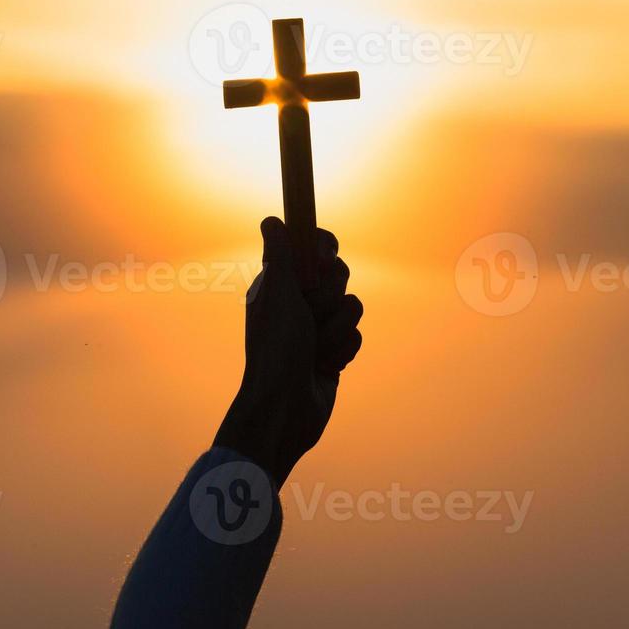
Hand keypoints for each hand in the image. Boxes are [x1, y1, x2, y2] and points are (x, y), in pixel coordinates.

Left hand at [213, 217, 363, 486]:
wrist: (285, 408)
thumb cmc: (276, 349)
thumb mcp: (277, 294)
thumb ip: (280, 256)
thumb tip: (272, 220)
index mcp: (280, 283)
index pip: (310, 247)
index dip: (322, 248)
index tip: (322, 260)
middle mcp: (298, 301)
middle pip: (338, 273)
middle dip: (329, 294)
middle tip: (310, 312)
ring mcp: (317, 327)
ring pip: (351, 305)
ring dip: (336, 328)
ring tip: (316, 348)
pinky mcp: (334, 351)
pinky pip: (356, 334)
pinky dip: (343, 349)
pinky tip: (325, 366)